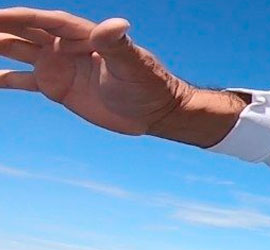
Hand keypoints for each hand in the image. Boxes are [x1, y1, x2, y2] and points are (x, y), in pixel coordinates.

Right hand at [0, 7, 192, 135]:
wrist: (154, 112)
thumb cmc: (148, 84)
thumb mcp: (133, 64)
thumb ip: (118, 45)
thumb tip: (114, 25)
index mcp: (82, 35)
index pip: (44, 21)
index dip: (20, 17)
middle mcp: (65, 46)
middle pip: (25, 30)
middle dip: (1, 27)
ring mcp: (59, 66)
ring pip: (18, 51)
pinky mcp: (56, 88)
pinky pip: (23, 80)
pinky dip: (4, 78)